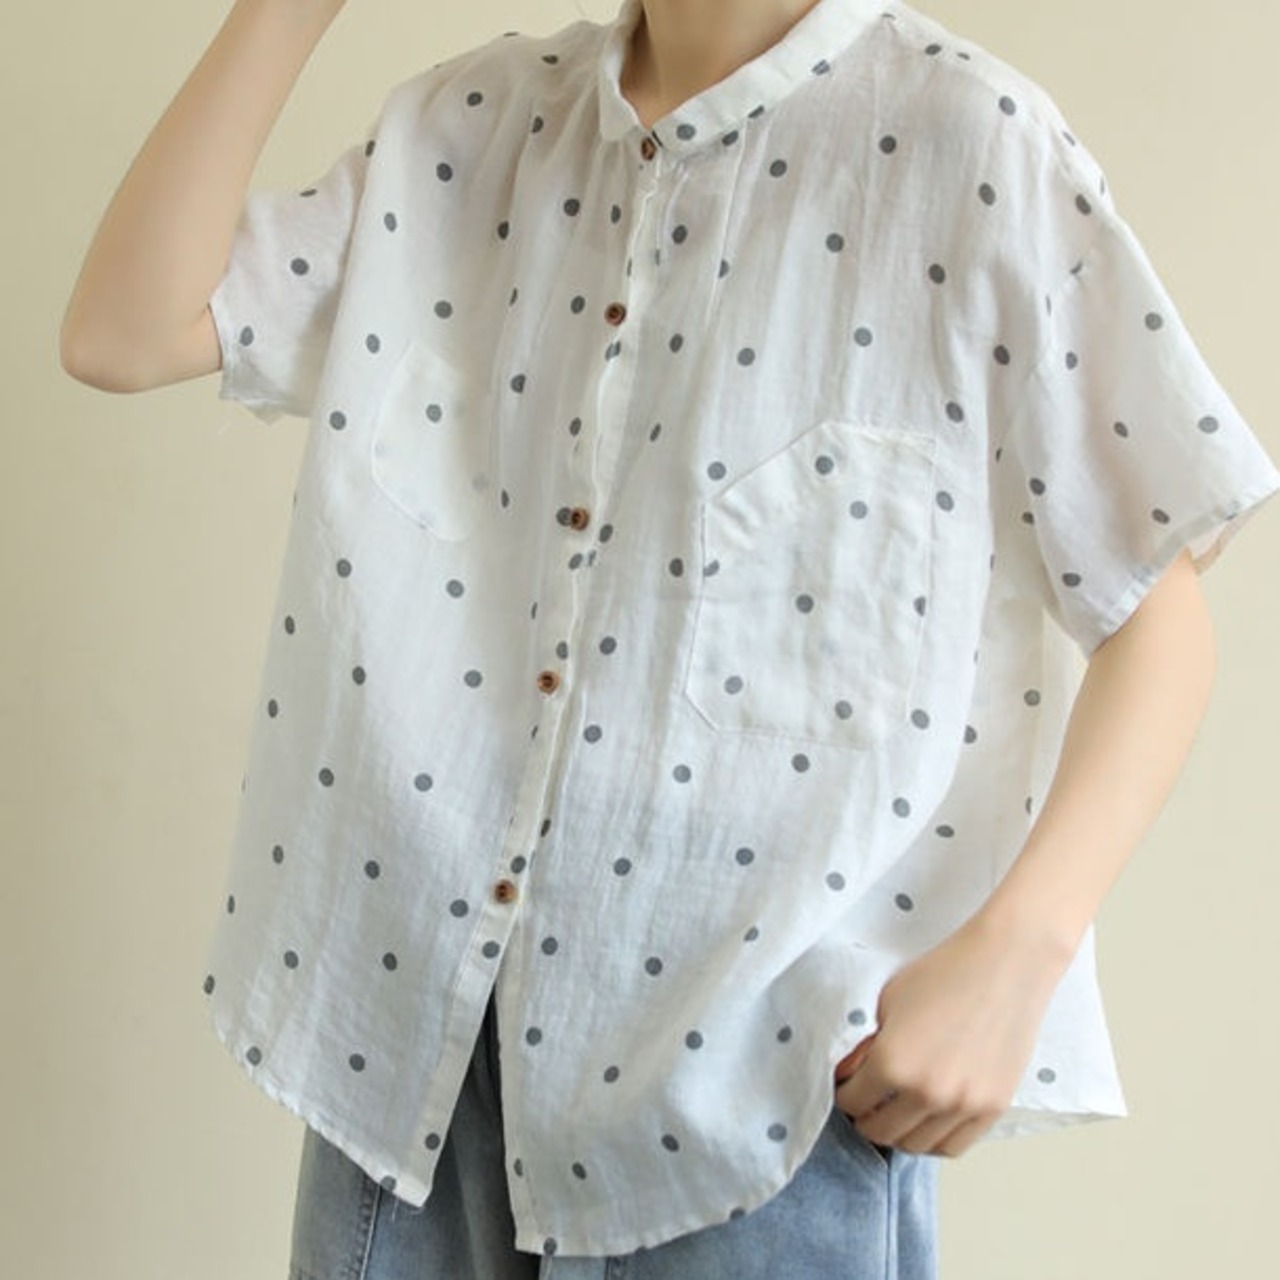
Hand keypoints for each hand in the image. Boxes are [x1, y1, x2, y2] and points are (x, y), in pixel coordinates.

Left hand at [833, 912, 1069, 1156]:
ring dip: (899, 1131)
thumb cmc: (944, 973)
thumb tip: (848, 1075)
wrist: (1005, 964)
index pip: (852, 1104)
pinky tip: (928, 1118)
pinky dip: (935, 1138)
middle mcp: (926, 1093)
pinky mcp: (993, 1108)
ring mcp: (962, 1105)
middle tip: (868, 1101)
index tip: (848, 1086)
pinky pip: (954, 1147)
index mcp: (892, 1063)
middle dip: (866, 1117)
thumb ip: (863, 1046)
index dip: (844, 1094)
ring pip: (916, 1146)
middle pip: (880, 1132)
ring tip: (897, 1109)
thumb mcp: (887, 1002)